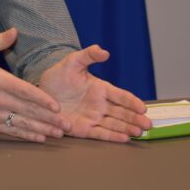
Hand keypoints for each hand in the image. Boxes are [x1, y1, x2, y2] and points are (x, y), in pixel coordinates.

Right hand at [0, 28, 71, 142]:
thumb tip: (15, 31)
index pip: (25, 92)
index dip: (42, 100)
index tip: (57, 107)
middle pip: (28, 111)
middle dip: (49, 119)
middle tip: (67, 125)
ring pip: (22, 123)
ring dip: (42, 129)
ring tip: (59, 134)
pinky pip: (12, 131)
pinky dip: (27, 135)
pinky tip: (40, 138)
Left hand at [38, 46, 152, 141]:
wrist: (41, 93)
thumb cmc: (58, 76)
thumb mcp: (72, 62)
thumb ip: (88, 55)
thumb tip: (104, 51)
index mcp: (101, 89)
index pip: (120, 96)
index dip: (132, 101)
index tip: (143, 107)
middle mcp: (100, 105)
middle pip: (122, 112)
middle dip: (135, 118)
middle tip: (148, 124)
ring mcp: (93, 118)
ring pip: (115, 124)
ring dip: (128, 128)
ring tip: (139, 132)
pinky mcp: (84, 129)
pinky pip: (100, 133)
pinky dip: (112, 136)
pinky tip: (125, 138)